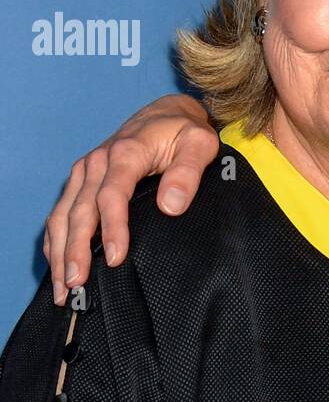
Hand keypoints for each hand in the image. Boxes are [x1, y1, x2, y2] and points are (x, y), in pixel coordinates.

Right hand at [44, 94, 218, 303]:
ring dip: (60, 251)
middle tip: (77, 284)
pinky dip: (56, 240)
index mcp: (126, 152)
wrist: (167, 114)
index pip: (112, 195)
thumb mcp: (200, 144)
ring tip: (63, 287)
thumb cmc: (185, 131)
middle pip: (80, 210)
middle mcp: (98, 161)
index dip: (112, 228)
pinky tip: (58, 265)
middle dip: (75, 250)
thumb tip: (171, 204)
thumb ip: (188, 172)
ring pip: (63, 214)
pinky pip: (61, 211)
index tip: (116, 258)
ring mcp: (86, 170)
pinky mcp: (82, 179)